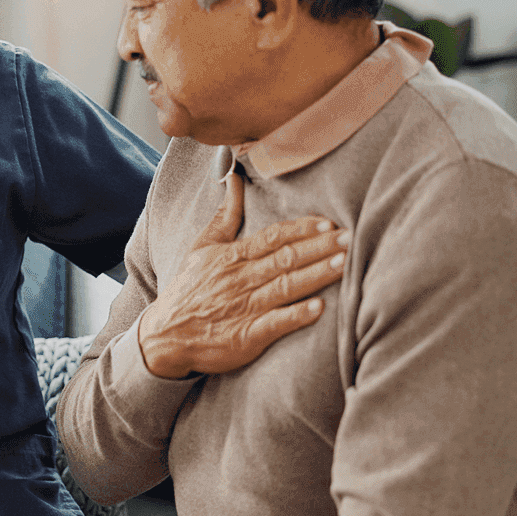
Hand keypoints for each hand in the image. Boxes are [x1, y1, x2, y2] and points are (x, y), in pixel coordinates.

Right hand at [138, 171, 348, 378]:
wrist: (165, 335)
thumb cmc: (189, 289)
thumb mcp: (203, 247)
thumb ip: (225, 215)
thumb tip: (234, 178)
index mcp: (232, 256)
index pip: (272, 237)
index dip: (301, 230)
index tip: (327, 223)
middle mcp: (241, 279)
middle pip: (285, 259)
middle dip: (319, 248)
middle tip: (350, 238)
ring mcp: (244, 308)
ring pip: (285, 287)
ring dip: (315, 275)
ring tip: (344, 265)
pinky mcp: (245, 337)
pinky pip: (274, 324)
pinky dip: (295, 316)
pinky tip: (318, 309)